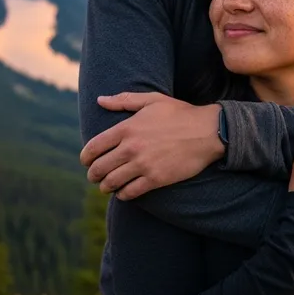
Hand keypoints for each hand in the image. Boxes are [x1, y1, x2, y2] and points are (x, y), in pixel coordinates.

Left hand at [79, 92, 223, 199]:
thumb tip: (100, 100)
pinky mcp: (156, 179)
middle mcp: (131, 147)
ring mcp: (143, 165)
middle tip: (94, 176)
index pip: (94, 147)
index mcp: (127, 127)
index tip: (86, 161)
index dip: (86, 157)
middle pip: (99, 168)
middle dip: (93, 174)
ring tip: (107, 186)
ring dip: (105, 186)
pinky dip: (122, 194)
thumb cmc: (180, 113)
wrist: (207, 131)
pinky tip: (124, 192)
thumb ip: (124, 100)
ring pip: (112, 183)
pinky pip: (130, 192)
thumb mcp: (152, 100)